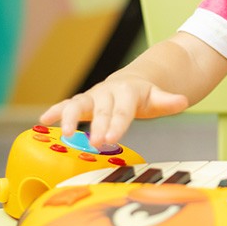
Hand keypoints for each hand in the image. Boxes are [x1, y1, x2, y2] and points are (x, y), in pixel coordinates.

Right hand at [39, 75, 188, 145]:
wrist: (132, 82)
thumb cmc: (144, 95)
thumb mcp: (158, 97)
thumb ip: (168, 101)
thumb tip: (183, 100)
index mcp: (127, 93)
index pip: (122, 111)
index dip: (116, 125)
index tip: (111, 138)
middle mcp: (107, 93)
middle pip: (101, 111)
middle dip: (96, 127)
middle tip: (94, 143)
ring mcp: (93, 97)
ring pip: (78, 105)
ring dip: (69, 118)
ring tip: (66, 134)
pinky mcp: (82, 102)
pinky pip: (66, 105)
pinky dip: (55, 112)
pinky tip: (43, 122)